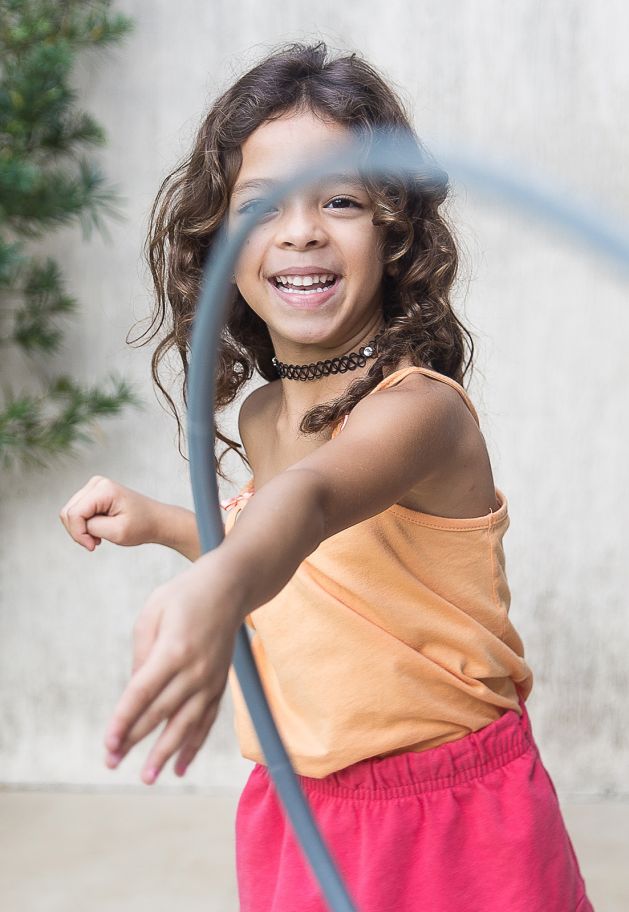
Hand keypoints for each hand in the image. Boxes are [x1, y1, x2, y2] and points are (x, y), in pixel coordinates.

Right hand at [59, 475, 163, 550]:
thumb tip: (74, 523)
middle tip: (95, 543)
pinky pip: (77, 512)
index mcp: (104, 489)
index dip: (79, 534)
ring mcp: (94, 487)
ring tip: (98, 537)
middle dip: (78, 532)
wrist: (156, 520)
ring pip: (70, 512)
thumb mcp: (117, 532)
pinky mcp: (93, 494)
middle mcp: (96, 483)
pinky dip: (84, 525)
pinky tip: (98, 530)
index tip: (93, 546)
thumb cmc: (142, 525)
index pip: (74, 514)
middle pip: (68, 512)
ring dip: (81, 529)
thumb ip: (91, 527)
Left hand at [102, 549, 244, 783]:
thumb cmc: (183, 595)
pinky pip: (206, 721)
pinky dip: (193, 745)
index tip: (109, 743)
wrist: (230, 587)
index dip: (124, 720)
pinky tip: (179, 767)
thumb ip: (141, 653)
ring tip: (147, 777)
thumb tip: (135, 693)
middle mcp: (195, 669)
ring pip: (186, 724)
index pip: (142, 692)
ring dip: (165, 752)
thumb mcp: (152, 612)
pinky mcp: (220, 684)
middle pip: (161, 712)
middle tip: (111, 762)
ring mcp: (211, 679)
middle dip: (134, 739)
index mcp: (174, 649)